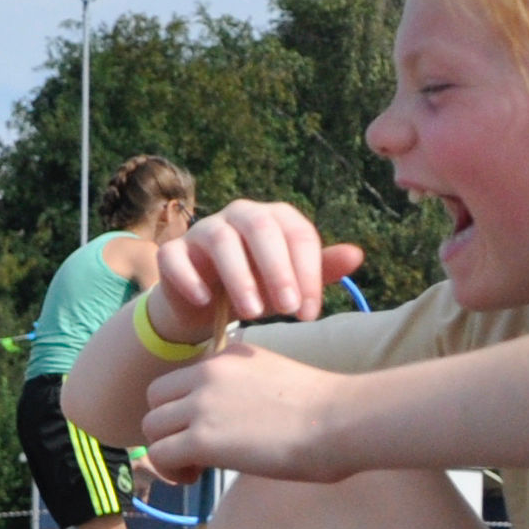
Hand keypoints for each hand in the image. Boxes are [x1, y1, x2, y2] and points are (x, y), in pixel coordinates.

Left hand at [140, 344, 357, 483]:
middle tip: (194, 450)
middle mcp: (208, 373)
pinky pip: (160, 454)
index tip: (208, 428)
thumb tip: (231, 419)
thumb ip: (244, 388)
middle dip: (167, 425)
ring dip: (166, 450)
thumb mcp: (275, 380)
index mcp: (228, 355)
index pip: (181, 378)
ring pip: (151, 426)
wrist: (342, 421)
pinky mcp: (202, 438)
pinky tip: (195, 478)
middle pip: (156, 398)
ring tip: (194, 468)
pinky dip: (171, 470)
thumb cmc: (327, 409)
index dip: (184, 406)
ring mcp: (201, 404)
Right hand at [148, 202, 362, 348]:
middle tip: (288, 309)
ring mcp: (202, 231)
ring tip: (253, 313)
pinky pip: (176, 257)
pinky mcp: (172, 251)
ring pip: (220, 241)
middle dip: (277, 270)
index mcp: (274, 218)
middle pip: (260, 228)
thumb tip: (356, 255)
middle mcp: (239, 216)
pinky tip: (206, 301)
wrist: (206, 306)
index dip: (307, 272)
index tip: (308, 313)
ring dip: (239, 277)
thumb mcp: (291, 283)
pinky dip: (190, 278)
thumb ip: (320, 270)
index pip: (297, 234)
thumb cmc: (258, 288)